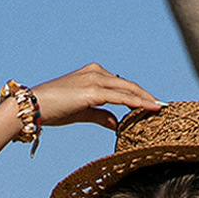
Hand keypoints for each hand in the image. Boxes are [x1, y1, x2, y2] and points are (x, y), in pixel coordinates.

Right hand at [29, 64, 160, 132]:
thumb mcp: (83, 113)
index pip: (122, 85)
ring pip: (127, 90)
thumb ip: (102, 116)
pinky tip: (147, 109)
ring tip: (160, 109)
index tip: (153, 105)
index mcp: (94, 75)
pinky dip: (135, 103)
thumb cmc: (55, 109)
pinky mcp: (92, 91)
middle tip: (163, 107)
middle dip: (147, 96)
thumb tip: (118, 124)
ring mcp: (95, 80)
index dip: (138, 95)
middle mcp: (96, 73)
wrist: (35, 105)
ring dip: (145, 100)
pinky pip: (120, 97)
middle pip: (128, 85)